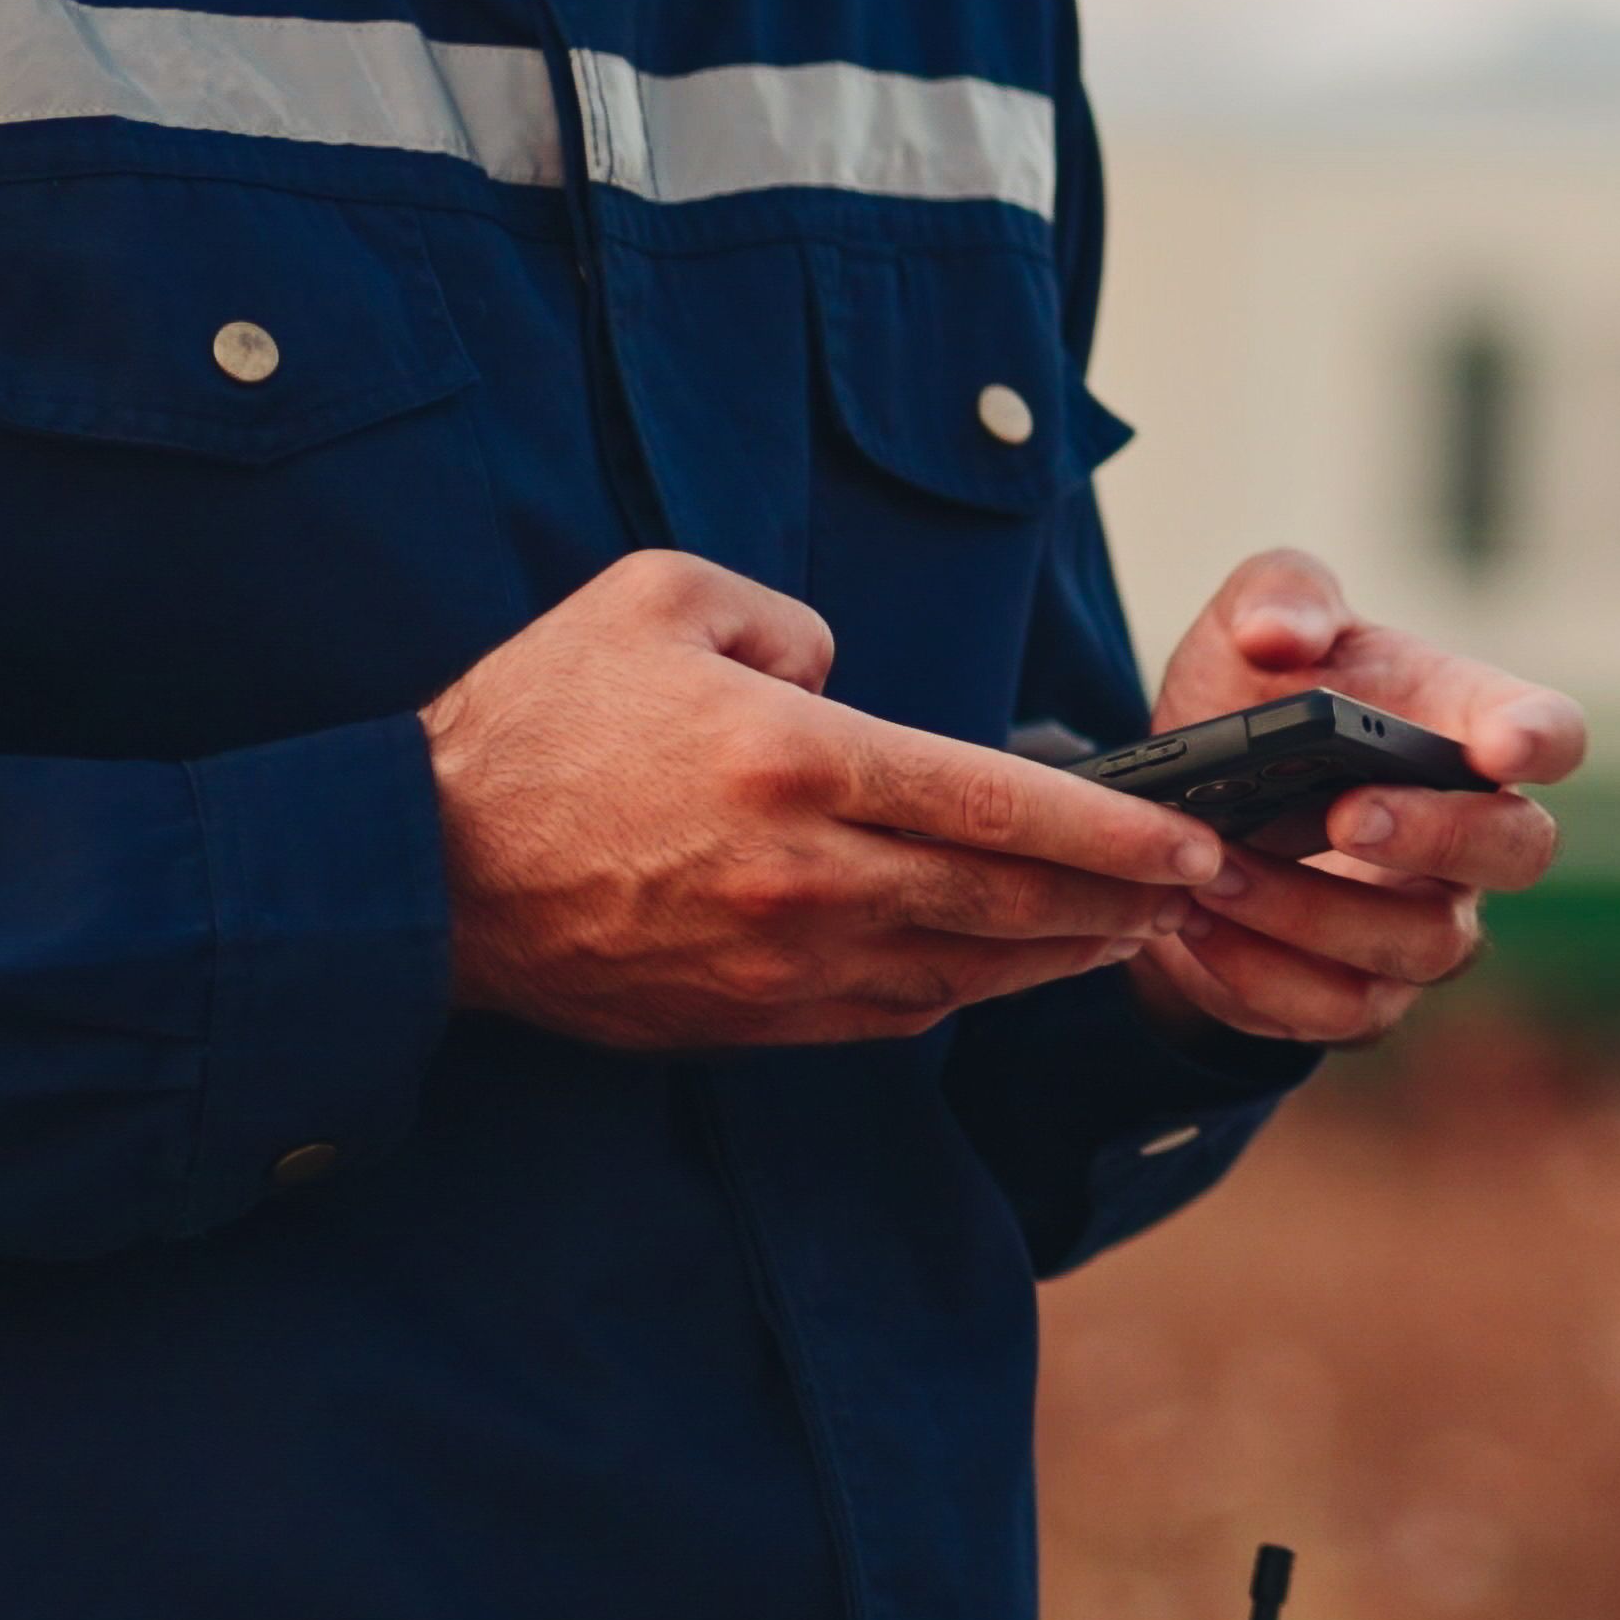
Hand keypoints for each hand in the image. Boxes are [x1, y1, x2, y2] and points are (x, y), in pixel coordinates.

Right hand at [422, 550, 1227, 1047]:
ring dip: (1056, 958)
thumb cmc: (538, 721)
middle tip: (1196, 893)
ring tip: (1127, 933)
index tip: (1188, 841)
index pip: (998, 805)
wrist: (423, 869)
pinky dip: (962, 995)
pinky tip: (1002, 971)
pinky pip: (888, 1015)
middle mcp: (807, 874)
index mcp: (798, 761)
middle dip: (1118, 903)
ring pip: (962, 972)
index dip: (1110, 833)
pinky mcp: (744, 1020)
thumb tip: (843, 670)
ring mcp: (778, 962)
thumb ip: (783, 618)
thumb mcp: (659, 599)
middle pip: (1005, 903)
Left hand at [1118, 550, 1592, 1051]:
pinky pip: (1344, 1009)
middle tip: (1341, 815)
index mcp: (1466, 726)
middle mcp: (1470, 832)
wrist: (1178, 811)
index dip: (1542, 740)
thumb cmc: (1250, 699)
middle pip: (1521, 851)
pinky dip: (1265, 972)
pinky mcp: (1364, 994)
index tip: (1501, 744)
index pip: (1553, 733)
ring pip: (1427, 945)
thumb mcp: (1246, 623)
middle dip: (1438, 837)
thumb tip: (1281, 635)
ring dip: (1317, 911)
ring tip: (1217, 870)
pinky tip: (1197, 924)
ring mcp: (1427, 922)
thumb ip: (1277, 595)